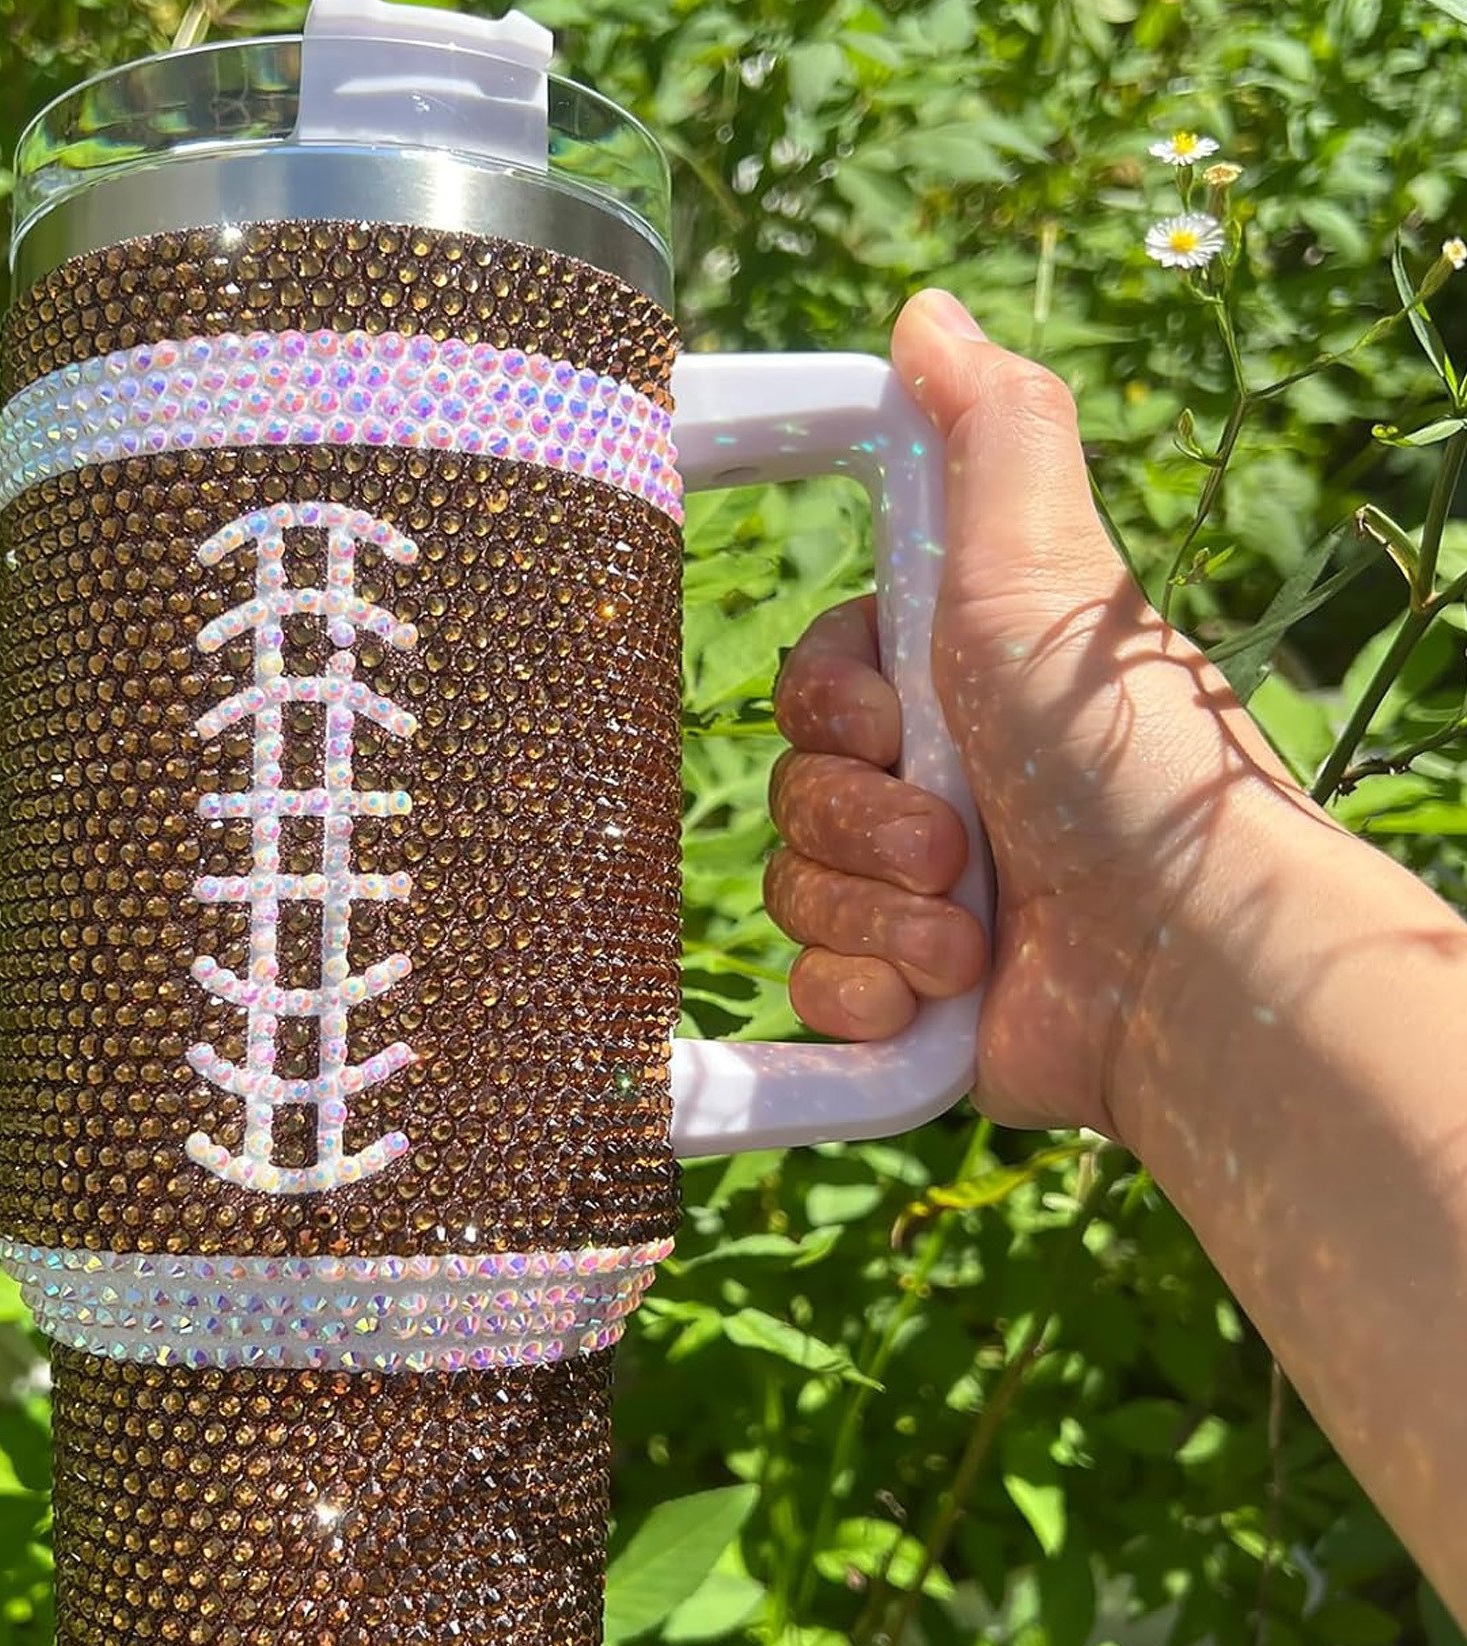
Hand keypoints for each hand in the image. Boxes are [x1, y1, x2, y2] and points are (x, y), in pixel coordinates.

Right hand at [765, 288, 1323, 1136]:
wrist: (1180, 960)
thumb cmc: (1119, 754)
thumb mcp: (1044, 566)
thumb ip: (986, 435)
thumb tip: (926, 314)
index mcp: (959, 691)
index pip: (813, 685)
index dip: (830, 704)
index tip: (891, 717)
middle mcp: (938, 790)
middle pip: (796, 787)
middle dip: (864, 819)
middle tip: (959, 840)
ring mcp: (920, 903)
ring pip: (798, 890)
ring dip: (876, 911)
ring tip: (971, 927)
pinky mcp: (913, 1000)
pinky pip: (814, 990)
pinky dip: (869, 991)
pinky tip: (936, 992)